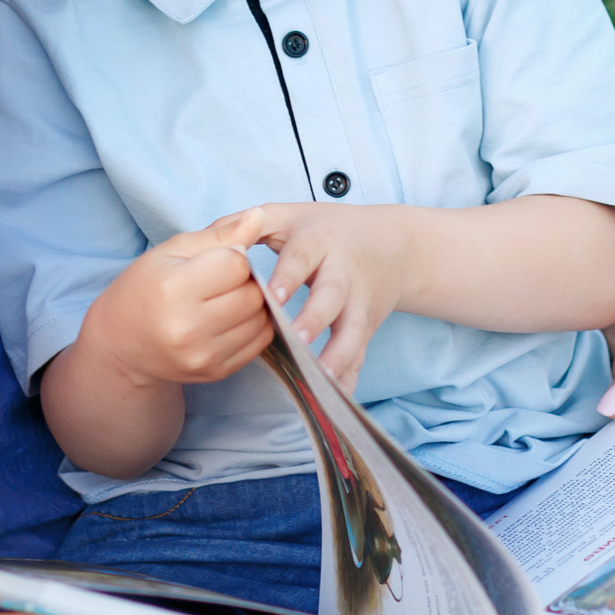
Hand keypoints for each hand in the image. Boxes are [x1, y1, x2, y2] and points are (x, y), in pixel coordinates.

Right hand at [77, 209, 274, 387]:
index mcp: (174, 290)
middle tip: (224, 280)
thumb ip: (219, 234)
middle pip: (253, 294)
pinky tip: (231, 318)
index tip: (218, 259)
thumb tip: (259, 216)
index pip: (236, 265)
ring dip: (253, 304)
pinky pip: (259, 343)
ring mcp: (204, 356)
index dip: (234, 255)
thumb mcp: (172, 251)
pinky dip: (253, 326)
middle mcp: (189, 329)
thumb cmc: (145, 288)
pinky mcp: (216, 372)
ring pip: (260, 319)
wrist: (121, 344)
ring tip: (226, 299)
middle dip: (246, 281)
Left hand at [243, 201, 415, 389]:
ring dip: (337, 354)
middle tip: (296, 340)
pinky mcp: (367, 327)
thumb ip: (252, 223)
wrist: (395, 246)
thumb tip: (220, 239)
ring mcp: (358, 302)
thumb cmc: (328, 230)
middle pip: (332, 296)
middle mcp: (343, 272)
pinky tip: (337, 398)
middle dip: (316, 319)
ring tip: (319, 376)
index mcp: (319, 242)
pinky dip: (350, 378)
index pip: (303, 258)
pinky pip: (360, 355)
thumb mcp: (293, 215)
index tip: (272, 296)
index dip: (289, 276)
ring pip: (351, 330)